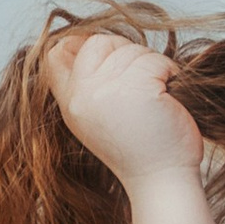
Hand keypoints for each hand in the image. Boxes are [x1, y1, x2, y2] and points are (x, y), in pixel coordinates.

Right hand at [45, 28, 202, 187]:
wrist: (161, 181)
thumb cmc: (140, 150)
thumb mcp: (96, 121)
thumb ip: (86, 88)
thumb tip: (80, 42)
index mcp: (71, 104)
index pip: (55, 55)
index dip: (79, 43)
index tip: (109, 55)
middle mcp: (83, 96)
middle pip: (99, 42)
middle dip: (126, 51)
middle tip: (144, 79)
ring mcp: (108, 91)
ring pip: (132, 50)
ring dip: (153, 66)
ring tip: (158, 96)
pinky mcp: (138, 89)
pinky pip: (155, 60)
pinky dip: (169, 72)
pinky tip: (169, 97)